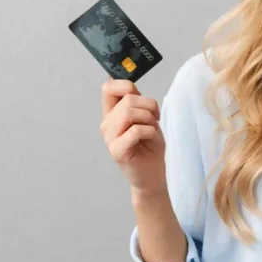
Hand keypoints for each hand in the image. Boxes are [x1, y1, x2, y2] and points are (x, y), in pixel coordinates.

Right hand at [100, 78, 166, 198]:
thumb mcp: (145, 118)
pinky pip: (136, 130)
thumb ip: (136, 104)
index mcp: (112, 114)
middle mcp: (107, 125)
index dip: (126, 86)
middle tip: (155, 119)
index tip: (142, 99)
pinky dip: (150, 132)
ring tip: (152, 129)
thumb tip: (130, 86)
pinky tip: (152, 140)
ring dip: (149, 119)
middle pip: (127, 100)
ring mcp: (110, 138)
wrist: (152, 175)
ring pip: (129, 112)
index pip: (108, 88)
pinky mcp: (117, 151)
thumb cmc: (150, 146)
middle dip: (149, 106)